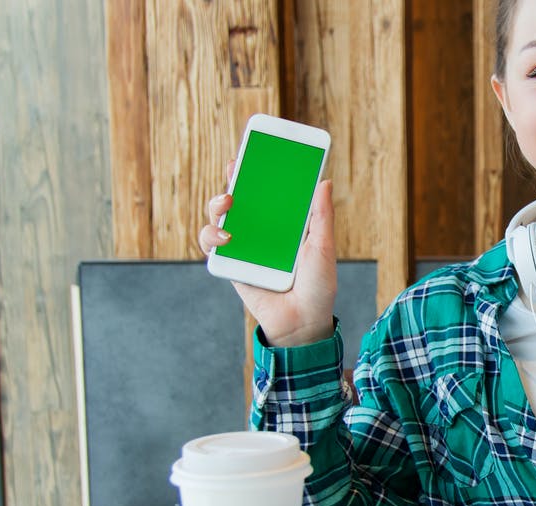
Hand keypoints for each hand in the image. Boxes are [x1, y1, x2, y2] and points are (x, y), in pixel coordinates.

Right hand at [197, 160, 337, 345]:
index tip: (253, 152)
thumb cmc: (317, 287)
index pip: (268, 193)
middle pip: (240, 199)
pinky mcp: (231, 265)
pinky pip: (212, 246)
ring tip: (228, 202)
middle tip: (235, 168)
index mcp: (284, 224)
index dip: (258, 172)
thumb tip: (323, 181)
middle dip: (233, 179)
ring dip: (216, 205)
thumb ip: (321, 216)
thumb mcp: (322, 248)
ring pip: (220, 218)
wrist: (303, 323)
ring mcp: (244, 248)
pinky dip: (212, 236)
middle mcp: (262, 232)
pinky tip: (227, 236)